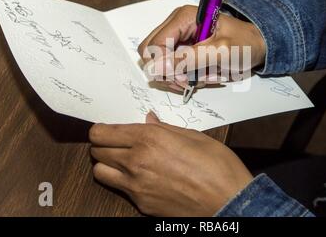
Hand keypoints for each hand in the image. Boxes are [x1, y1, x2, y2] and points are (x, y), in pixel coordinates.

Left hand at [89, 112, 253, 215]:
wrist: (228, 201)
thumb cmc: (217, 166)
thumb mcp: (193, 136)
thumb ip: (165, 128)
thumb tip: (149, 120)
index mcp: (150, 139)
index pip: (104, 132)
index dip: (100, 129)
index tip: (104, 129)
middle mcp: (137, 161)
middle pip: (97, 150)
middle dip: (102, 144)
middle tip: (115, 142)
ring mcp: (136, 186)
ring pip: (100, 172)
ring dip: (106, 163)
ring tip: (121, 160)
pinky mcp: (141, 204)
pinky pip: (119, 189)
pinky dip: (123, 181)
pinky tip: (141, 177)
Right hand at [137, 5, 265, 90]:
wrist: (258, 46)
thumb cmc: (245, 42)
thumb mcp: (220, 51)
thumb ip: (189, 59)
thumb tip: (158, 67)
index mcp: (184, 17)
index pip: (153, 44)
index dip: (161, 64)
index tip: (180, 76)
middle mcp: (177, 26)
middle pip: (151, 54)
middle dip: (169, 71)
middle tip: (190, 79)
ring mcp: (179, 39)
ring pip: (160, 65)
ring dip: (179, 76)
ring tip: (202, 76)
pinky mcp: (183, 50)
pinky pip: (172, 69)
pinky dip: (185, 77)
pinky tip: (201, 75)